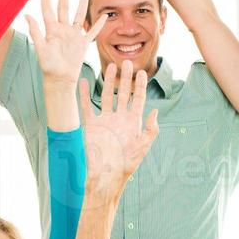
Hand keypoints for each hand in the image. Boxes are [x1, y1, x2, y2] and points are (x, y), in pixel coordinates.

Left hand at [26, 0, 102, 84]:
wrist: (60, 79)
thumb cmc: (48, 66)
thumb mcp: (40, 48)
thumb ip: (35, 32)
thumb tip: (26, 15)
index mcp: (51, 30)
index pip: (48, 9)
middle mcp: (62, 30)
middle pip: (64, 7)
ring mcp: (73, 35)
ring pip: (80, 15)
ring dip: (82, 3)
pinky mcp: (83, 43)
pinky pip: (92, 32)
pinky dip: (98, 24)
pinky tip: (104, 16)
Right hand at [81, 63, 159, 187]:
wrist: (105, 175)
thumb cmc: (126, 164)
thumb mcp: (143, 146)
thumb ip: (150, 129)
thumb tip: (155, 112)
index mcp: (132, 122)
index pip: (137, 99)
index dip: (140, 86)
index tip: (142, 72)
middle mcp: (119, 118)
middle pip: (123, 93)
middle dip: (125, 78)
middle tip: (126, 63)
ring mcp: (104, 120)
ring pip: (106, 96)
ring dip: (108, 82)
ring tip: (110, 67)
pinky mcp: (91, 125)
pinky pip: (87, 106)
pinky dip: (84, 94)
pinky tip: (83, 81)